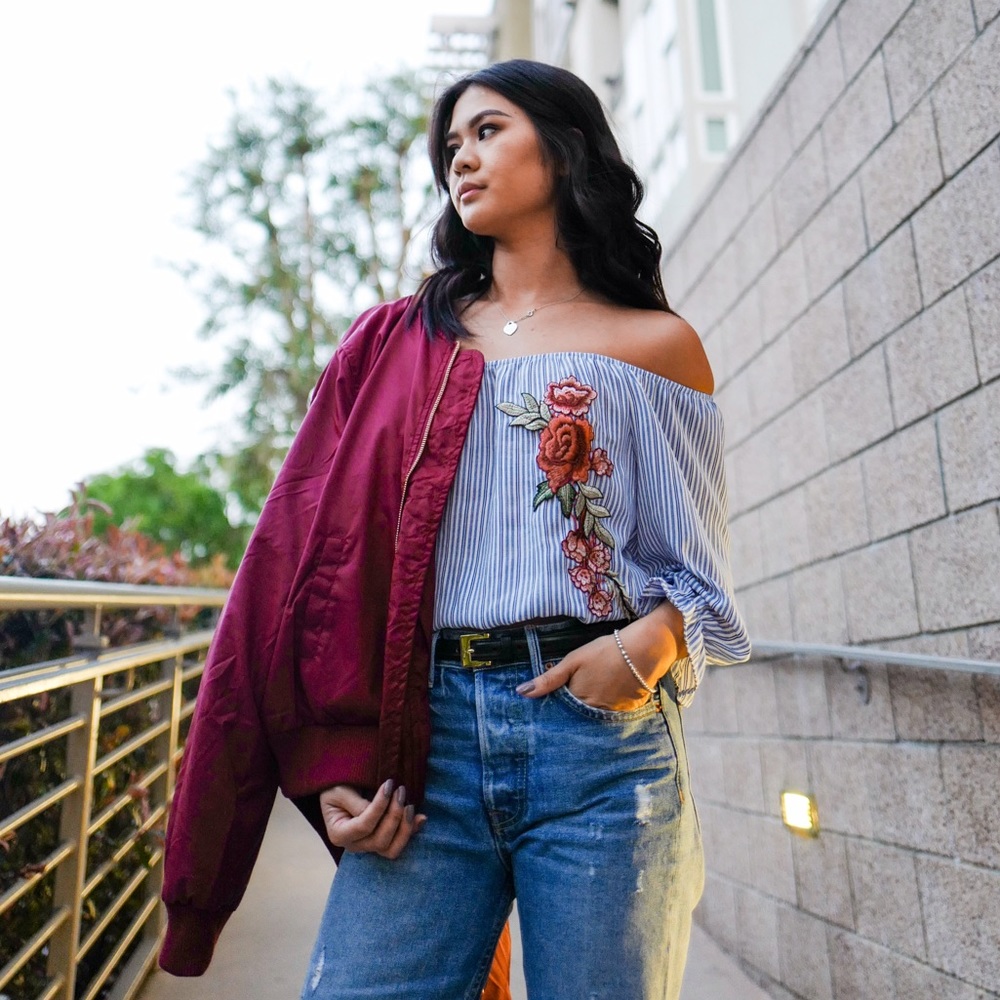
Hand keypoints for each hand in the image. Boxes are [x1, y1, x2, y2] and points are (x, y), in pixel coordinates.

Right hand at [319, 781, 426, 858]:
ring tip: (410, 804)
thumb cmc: (337, 787)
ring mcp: (368, 847)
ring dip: (404, 827)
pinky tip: (421, 818)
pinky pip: (398, 845)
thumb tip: (382, 810)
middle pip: (379, 841)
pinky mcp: (381, 842)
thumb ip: (357, 803)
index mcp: (339, 834)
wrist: (339, 789)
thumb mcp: (341, 791)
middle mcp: (353, 846)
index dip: (379, 806)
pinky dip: (411, 832)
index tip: (389, 784)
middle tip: (400, 790)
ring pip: (391, 849)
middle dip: (394, 815)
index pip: (363, 826)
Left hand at [515, 603, 685, 710]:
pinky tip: (612, 692)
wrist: (643, 650)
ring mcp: (614, 713)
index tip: (552, 702)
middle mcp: (595, 712)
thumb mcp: (573, 660)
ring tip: (595, 692)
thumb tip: (521, 692)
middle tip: (578, 693)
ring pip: (597, 714)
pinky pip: (615, 712)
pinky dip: (611, 705)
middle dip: (574, 710)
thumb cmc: (605, 651)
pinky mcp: (630, 710)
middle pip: (579, 715)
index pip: (562, 710)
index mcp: (578, 700)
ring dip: (593, 708)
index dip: (557, 705)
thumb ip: (548, 679)